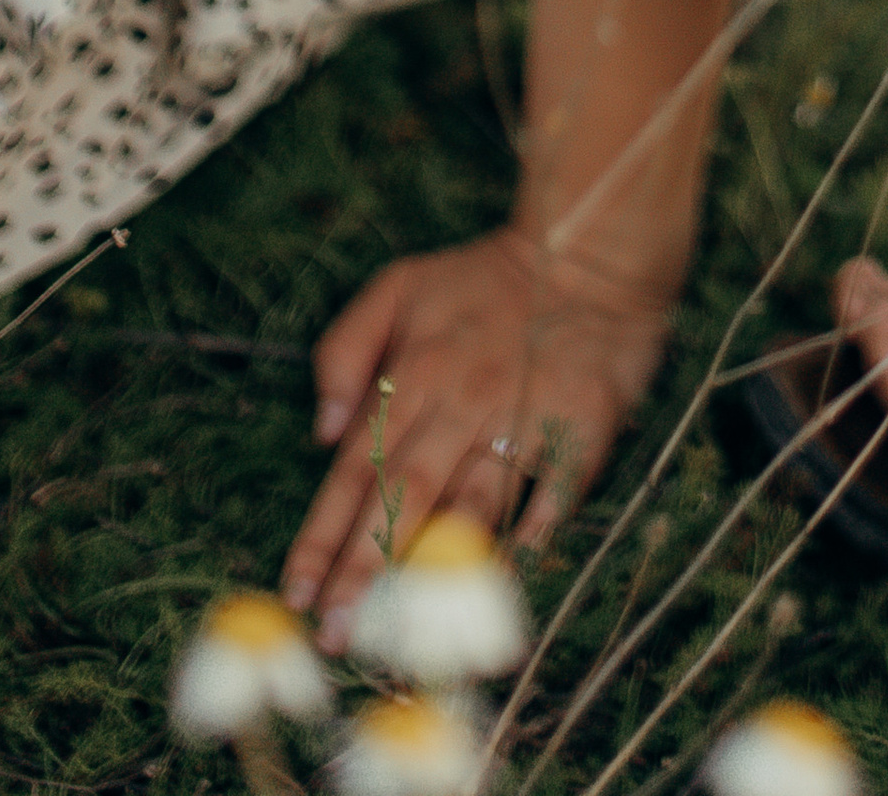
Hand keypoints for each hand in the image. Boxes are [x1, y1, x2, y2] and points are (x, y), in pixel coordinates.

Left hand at [283, 226, 672, 647]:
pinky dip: (529, 541)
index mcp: (414, 371)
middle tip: (337, 636)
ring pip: (473, 506)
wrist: (590, 252)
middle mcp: (463, 402)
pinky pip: (551, 497)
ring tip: (404, 634)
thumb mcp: (400, 285)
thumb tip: (322, 431)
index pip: (355, 468)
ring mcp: (524, 417)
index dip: (324, 535)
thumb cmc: (486, 278)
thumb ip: (346, 349)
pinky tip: (503, 585)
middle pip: (405, 496)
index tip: (297, 595)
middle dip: (366, 570)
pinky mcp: (582, 428)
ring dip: (436, 571)